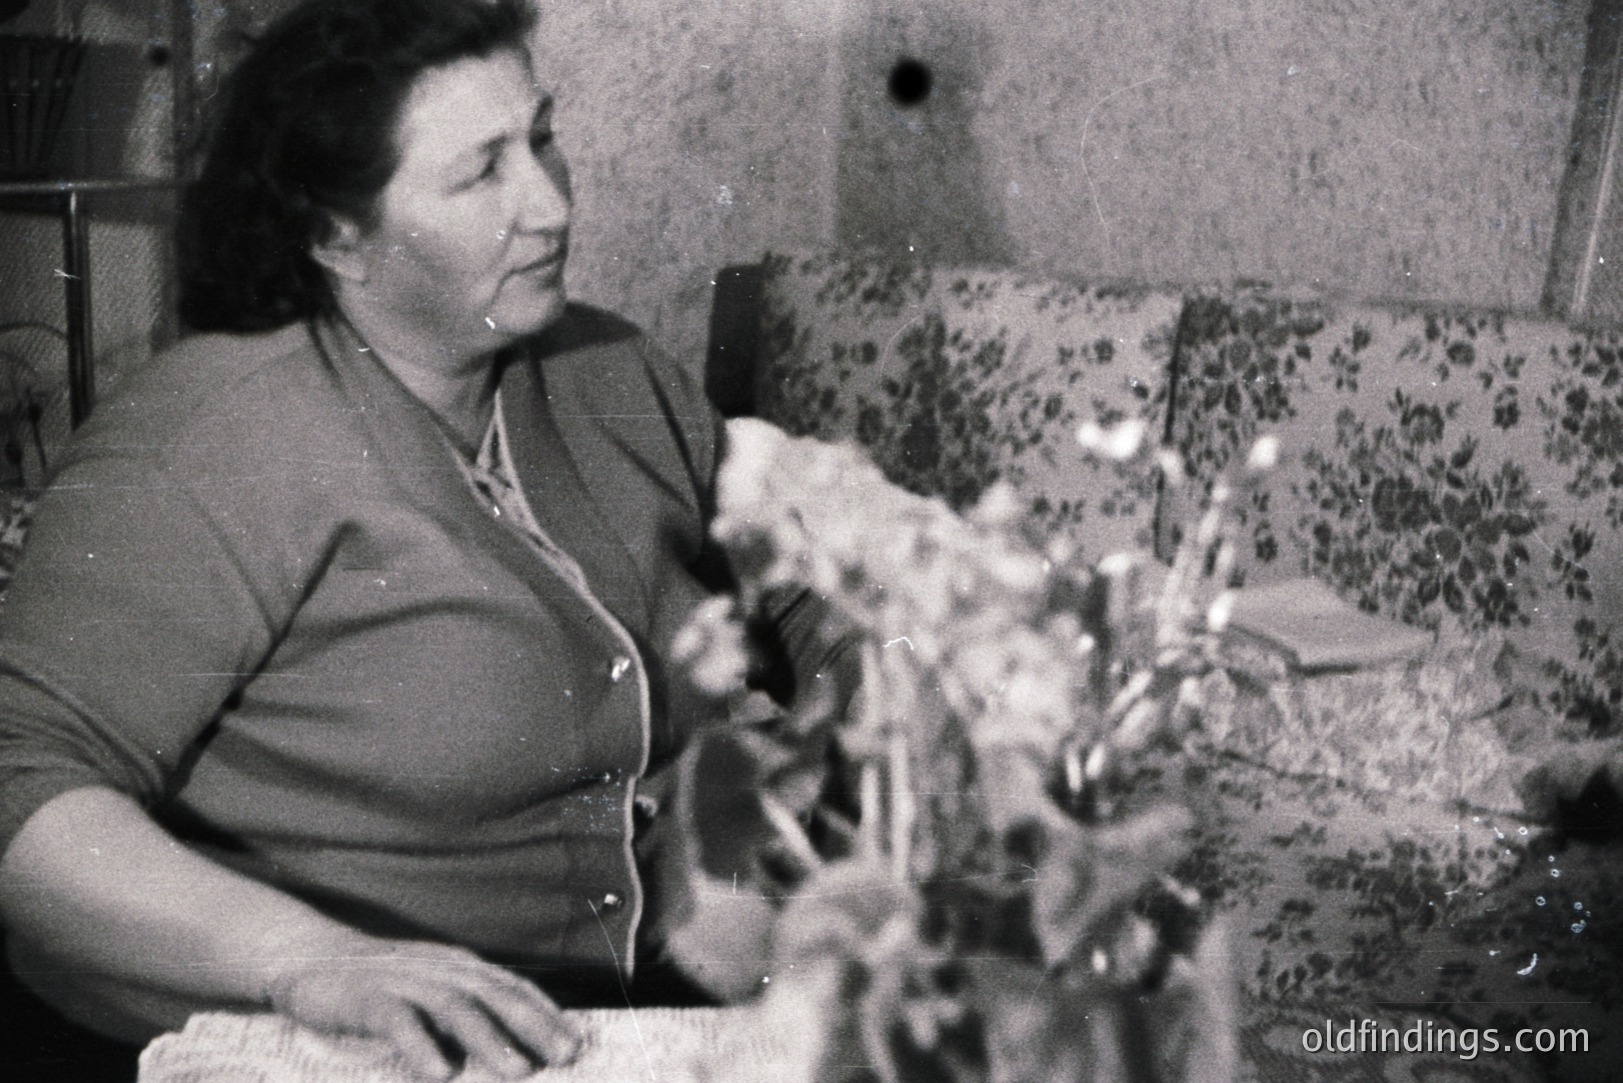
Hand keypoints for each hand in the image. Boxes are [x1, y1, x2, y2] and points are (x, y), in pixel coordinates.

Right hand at [263, 932, 582, 1079]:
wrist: (308, 956)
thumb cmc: (379, 984)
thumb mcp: (429, 992)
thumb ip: (466, 1015)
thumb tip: (513, 1053)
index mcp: (460, 967)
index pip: (514, 988)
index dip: (548, 1014)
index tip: (578, 1042)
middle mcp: (440, 969)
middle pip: (495, 995)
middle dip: (535, 1026)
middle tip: (566, 1056)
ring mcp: (405, 981)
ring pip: (456, 1008)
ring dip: (490, 1040)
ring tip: (518, 1071)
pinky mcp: (368, 999)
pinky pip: (398, 1021)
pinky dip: (421, 1045)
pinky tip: (440, 1072)